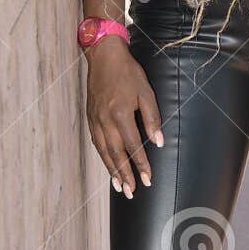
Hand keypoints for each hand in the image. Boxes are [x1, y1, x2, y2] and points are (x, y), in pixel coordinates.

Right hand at [84, 37, 163, 197]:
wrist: (103, 57)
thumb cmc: (128, 73)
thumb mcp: (145, 92)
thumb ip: (152, 118)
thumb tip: (158, 141)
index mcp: (120, 114)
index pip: (133, 147)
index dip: (141, 165)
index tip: (148, 179)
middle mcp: (105, 121)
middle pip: (116, 155)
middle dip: (125, 175)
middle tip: (132, 192)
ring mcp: (95, 120)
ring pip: (104, 152)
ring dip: (112, 171)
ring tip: (120, 187)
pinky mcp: (90, 118)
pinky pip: (97, 143)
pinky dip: (103, 157)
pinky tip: (109, 166)